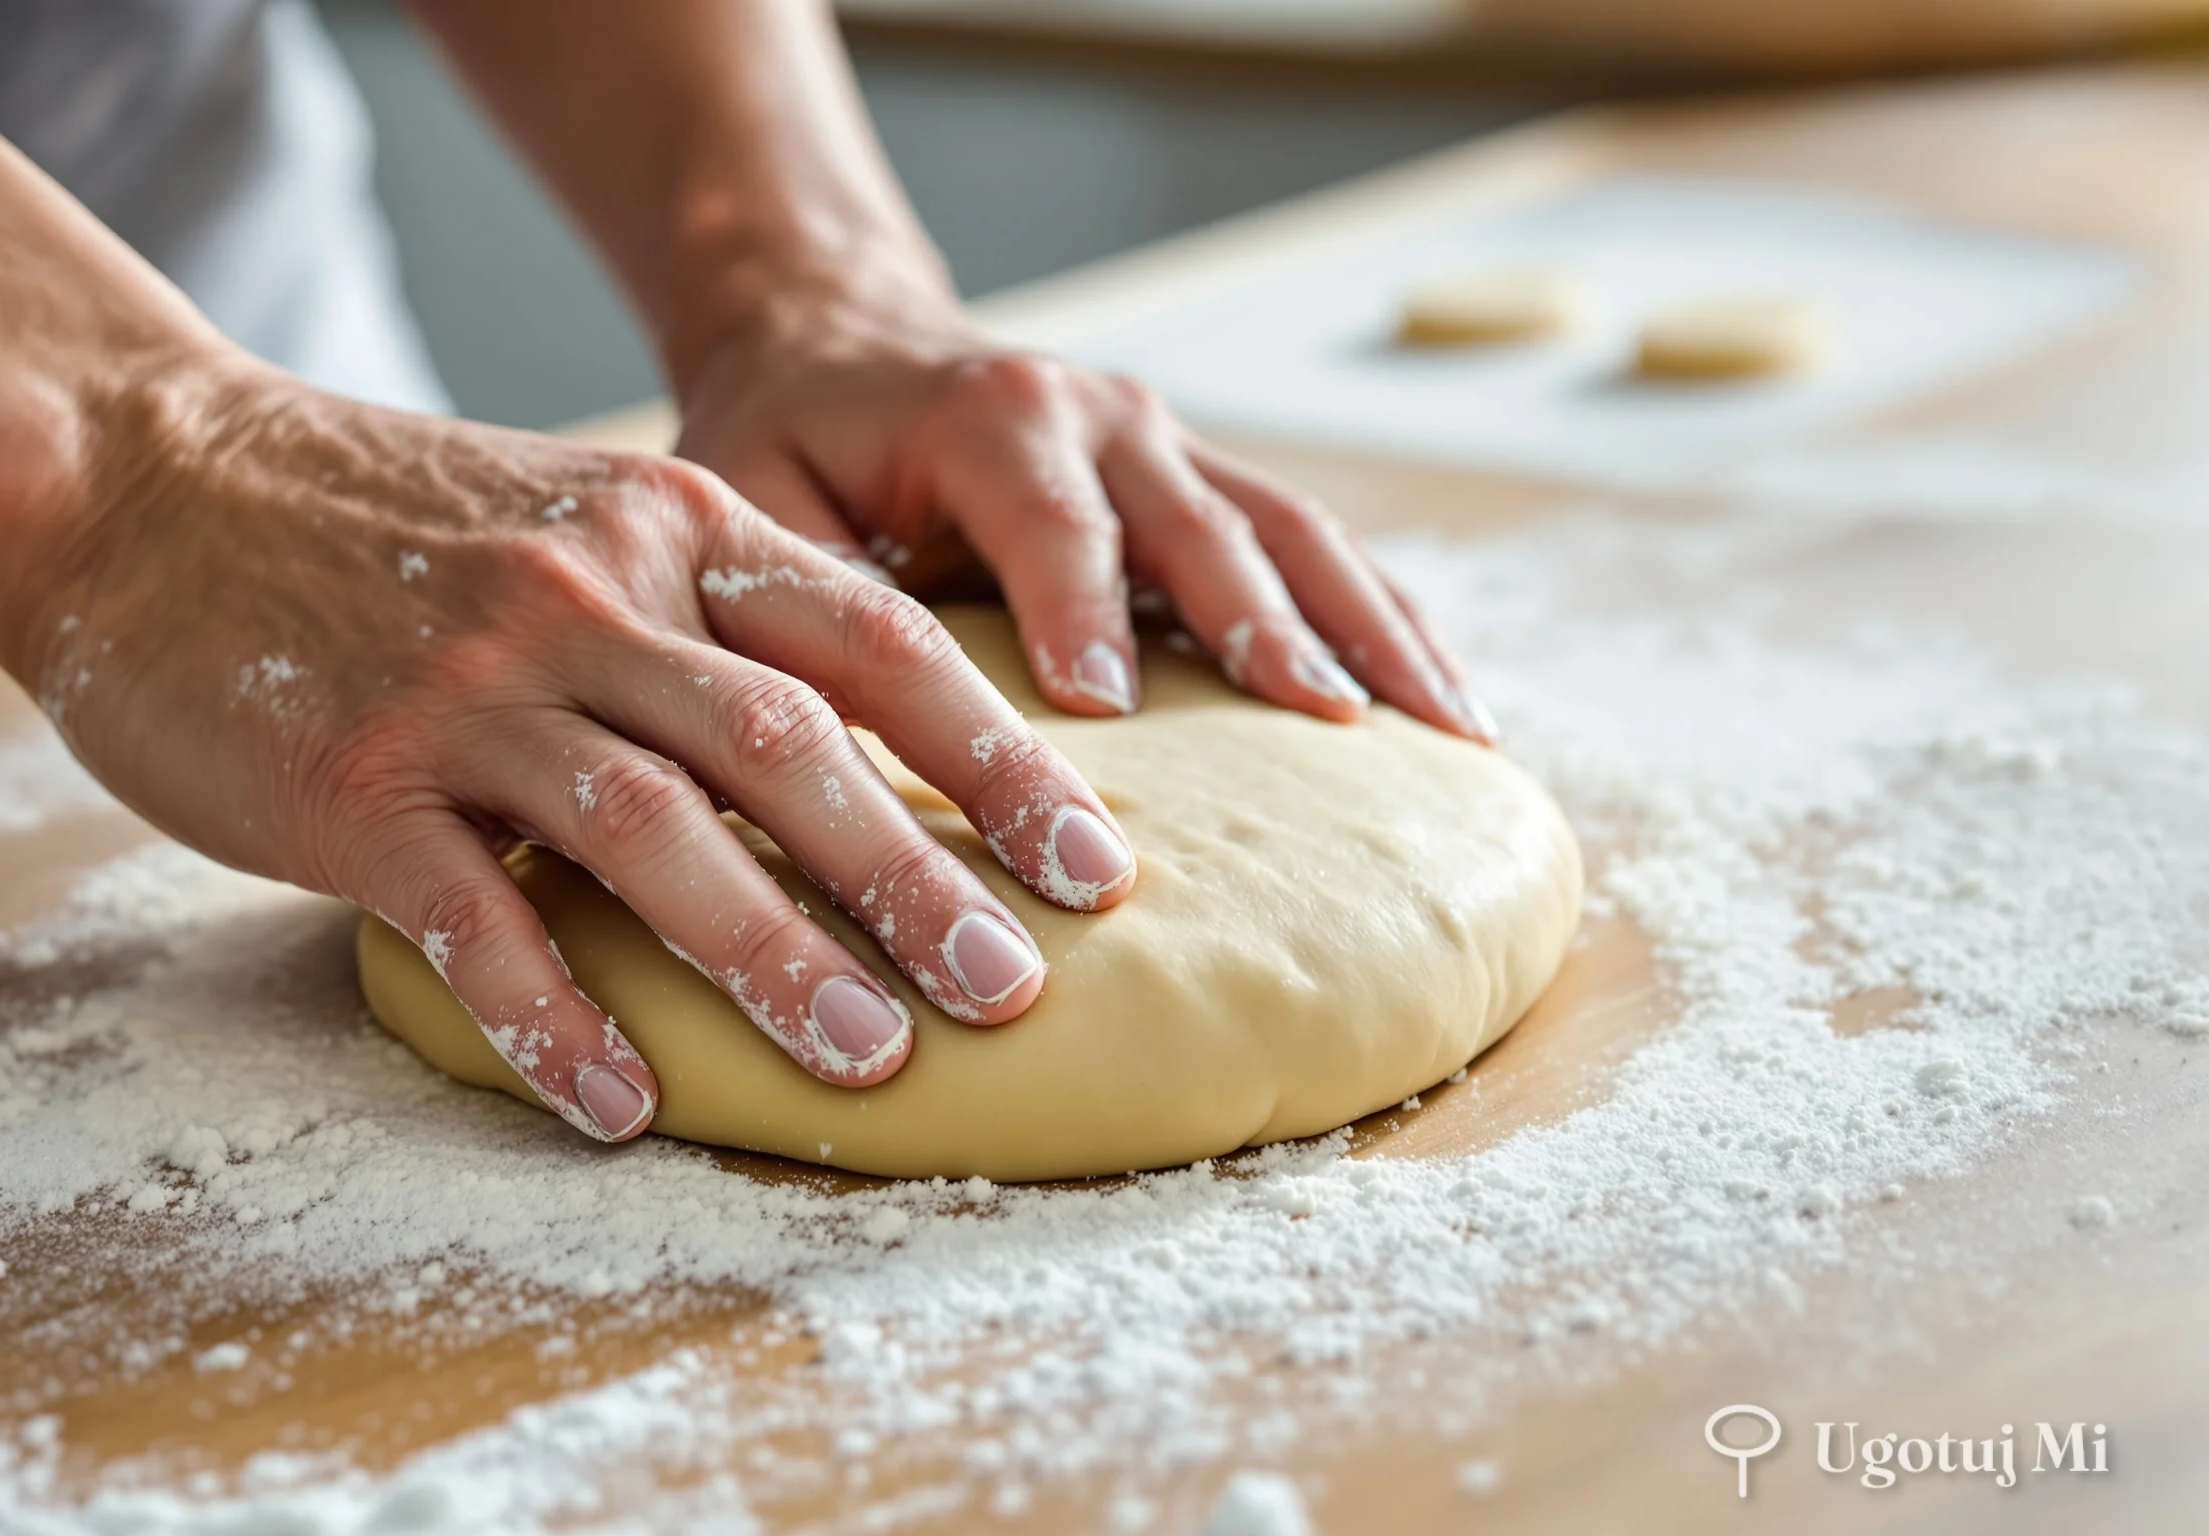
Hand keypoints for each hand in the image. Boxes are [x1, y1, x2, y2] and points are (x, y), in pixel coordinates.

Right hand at [8, 360, 1137, 1142]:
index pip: (876, 643)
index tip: (1096, 861)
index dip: (998, 757)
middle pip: (792, 749)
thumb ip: (703, 611)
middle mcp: (587, 598)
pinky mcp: (351, 781)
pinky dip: (557, 1015)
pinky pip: (475, 918)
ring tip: (869, 1061)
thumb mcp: (574, 516)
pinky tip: (624, 1103)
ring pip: (655, 832)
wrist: (141, 474)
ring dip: (772, 956)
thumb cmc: (379, 523)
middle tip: (1017, 991)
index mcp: (667, 528)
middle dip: (921, 878)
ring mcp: (466, 690)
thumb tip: (858, 754)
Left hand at [671, 289, 1495, 741]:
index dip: (1080, 609)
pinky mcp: (1204, 485)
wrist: (839, 342)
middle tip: (1328, 730)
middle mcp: (1102, 417)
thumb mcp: (756, 512)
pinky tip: (1443, 709)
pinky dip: (1383, 624)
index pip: (1047, 518)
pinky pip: (1314, 552)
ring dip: (1373, 631)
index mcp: (989, 415)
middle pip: (1206, 526)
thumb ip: (797, 607)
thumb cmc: (789, 445)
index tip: (1107, 710)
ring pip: (1295, 535)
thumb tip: (827, 750)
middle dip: (1269, 629)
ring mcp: (1170, 446)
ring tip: (1452, 734)